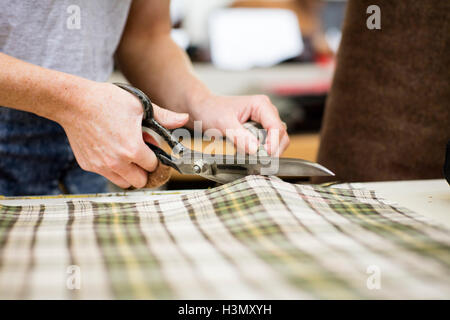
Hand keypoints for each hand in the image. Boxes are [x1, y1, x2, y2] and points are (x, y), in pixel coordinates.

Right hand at [59, 82, 187, 188]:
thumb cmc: (106, 101)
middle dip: (144, 169)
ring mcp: (101, 166)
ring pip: (124, 183)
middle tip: (141, 155)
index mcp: (133, 149)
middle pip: (140, 181)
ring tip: (127, 155)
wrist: (73, 102)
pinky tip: (110, 151)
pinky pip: (106, 175)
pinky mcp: (88, 165)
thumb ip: (164, 117)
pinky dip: (112, 169)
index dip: (155, 157)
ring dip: (129, 173)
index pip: (153, 166)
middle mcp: (116, 163)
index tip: (152, 149)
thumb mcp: (140, 106)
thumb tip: (184, 119)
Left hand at [190, 94, 288, 155]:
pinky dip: (260, 151)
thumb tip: (256, 150)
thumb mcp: (223, 124)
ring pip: (276, 141)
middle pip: (281, 135)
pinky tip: (248, 153)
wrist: (202, 109)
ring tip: (251, 156)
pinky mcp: (259, 129)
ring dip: (267, 151)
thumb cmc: (211, 110)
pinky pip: (267, 143)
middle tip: (259, 161)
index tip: (264, 156)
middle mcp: (266, 112)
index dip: (273, 144)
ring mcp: (264, 121)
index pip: (277, 127)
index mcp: (261, 105)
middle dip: (272, 149)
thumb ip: (240, 137)